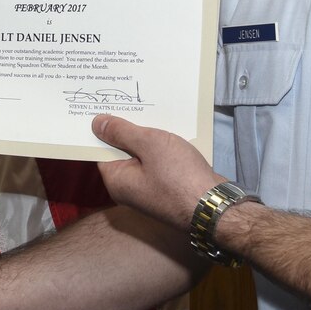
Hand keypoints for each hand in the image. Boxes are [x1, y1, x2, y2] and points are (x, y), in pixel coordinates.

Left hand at [92, 114, 225, 231]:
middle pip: (123, 153)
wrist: (215, 207)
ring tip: (154, 112)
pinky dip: (164, 150)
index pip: (101, 151)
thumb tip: (95, 124)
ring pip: (144, 158)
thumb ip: (122, 132)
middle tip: (133, 102)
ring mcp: (149, 192)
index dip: (105, 128)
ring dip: (150, 139)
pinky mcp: (168, 191)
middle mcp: (129, 189)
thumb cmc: (180, 176)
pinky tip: (172, 133)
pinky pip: (160, 165)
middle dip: (129, 130)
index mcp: (117, 181)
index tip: (108, 106)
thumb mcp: (150, 145)